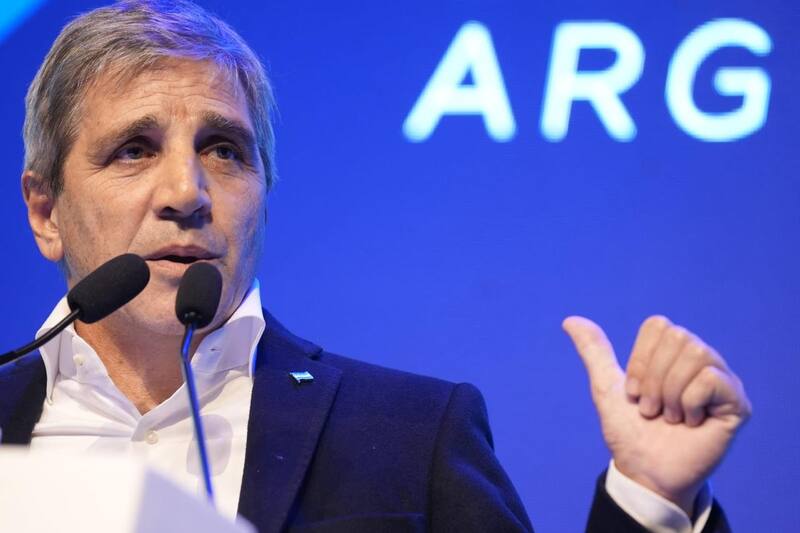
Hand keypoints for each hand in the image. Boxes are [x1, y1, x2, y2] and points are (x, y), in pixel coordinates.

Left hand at [562, 315, 750, 514]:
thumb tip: (570, 320)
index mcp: (672, 352)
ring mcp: (721, 380)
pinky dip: (689, 402)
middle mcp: (700, 360)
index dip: (640, 360)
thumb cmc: (630, 432)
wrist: (645, 472)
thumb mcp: (607, 388)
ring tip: (669, 417)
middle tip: (651, 409)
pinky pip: (711, 379)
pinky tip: (690, 422)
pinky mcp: (737, 403)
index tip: (635, 392)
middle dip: (653, 378)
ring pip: (696, 354)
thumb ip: (594, 352)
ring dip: (670, 392)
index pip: (658, 326)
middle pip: (678, 337)